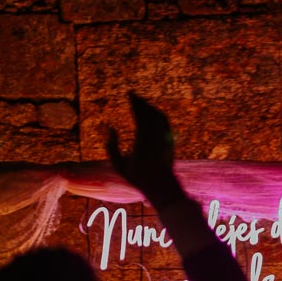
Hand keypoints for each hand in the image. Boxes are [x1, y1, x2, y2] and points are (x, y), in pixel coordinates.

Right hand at [106, 92, 180, 207]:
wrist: (161, 186)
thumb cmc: (137, 177)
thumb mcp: (118, 165)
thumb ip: (111, 146)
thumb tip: (111, 127)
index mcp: (143, 142)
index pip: (140, 116)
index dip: (135, 104)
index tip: (129, 95)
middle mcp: (156, 138)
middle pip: (149, 113)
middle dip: (141, 102)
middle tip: (132, 94)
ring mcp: (165, 139)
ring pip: (158, 116)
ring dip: (149, 106)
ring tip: (139, 101)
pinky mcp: (170, 140)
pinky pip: (164, 122)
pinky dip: (157, 113)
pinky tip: (150, 111)